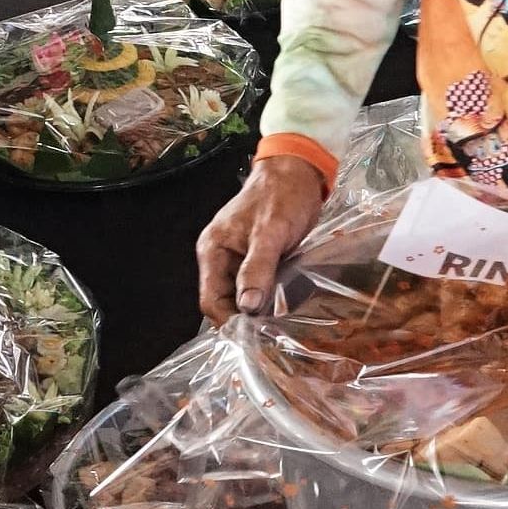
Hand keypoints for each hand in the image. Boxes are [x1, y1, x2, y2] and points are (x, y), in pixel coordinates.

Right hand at [196, 154, 326, 321]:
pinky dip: (266, 301)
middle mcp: (220, 258)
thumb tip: (246, 306)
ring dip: (255, 313)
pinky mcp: (256, 261)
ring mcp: (238, 260)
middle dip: (243, 320)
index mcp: (213, 250)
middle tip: (269, 335)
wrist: (297, 172)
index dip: (228, 320)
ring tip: (277, 328)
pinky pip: (255, 288)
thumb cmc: (281, 195)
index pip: (210, 299)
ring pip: (240, 298)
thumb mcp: (269, 232)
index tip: (252, 336)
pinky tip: (280, 311)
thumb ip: (257, 269)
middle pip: (223, 302)